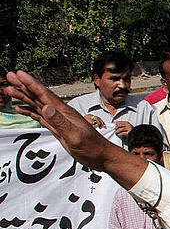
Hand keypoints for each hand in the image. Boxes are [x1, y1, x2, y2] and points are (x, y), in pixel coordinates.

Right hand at [2, 71, 129, 173]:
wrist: (101, 156)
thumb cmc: (91, 147)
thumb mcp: (75, 136)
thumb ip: (60, 122)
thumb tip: (46, 107)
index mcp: (64, 112)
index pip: (44, 94)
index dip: (31, 83)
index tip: (19, 73)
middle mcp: (60, 112)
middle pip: (38, 96)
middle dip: (23, 86)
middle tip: (8, 76)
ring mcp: (58, 119)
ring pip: (37, 104)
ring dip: (23, 97)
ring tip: (9, 90)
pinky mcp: (57, 127)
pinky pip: (40, 116)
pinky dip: (29, 111)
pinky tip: (20, 108)